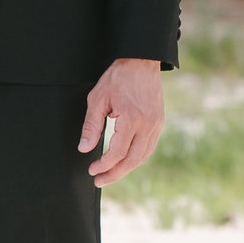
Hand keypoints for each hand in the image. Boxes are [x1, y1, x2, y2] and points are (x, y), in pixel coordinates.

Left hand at [80, 57, 164, 186]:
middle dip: (114, 174)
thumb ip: (91, 126)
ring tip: (110, 174)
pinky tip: (125, 160)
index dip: (103, 165)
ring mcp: (156, 125)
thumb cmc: (118, 77)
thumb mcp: (97, 99)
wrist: (141, 61)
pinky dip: (136, 158)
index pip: (116, 153)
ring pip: (142, 156)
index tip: (91, 170)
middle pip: (131, 160)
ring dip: (126, 168)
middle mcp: (148, 125)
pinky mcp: (159, 122)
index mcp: (132, 119)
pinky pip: (149, 147)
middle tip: (99, 181)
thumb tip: (84, 148)